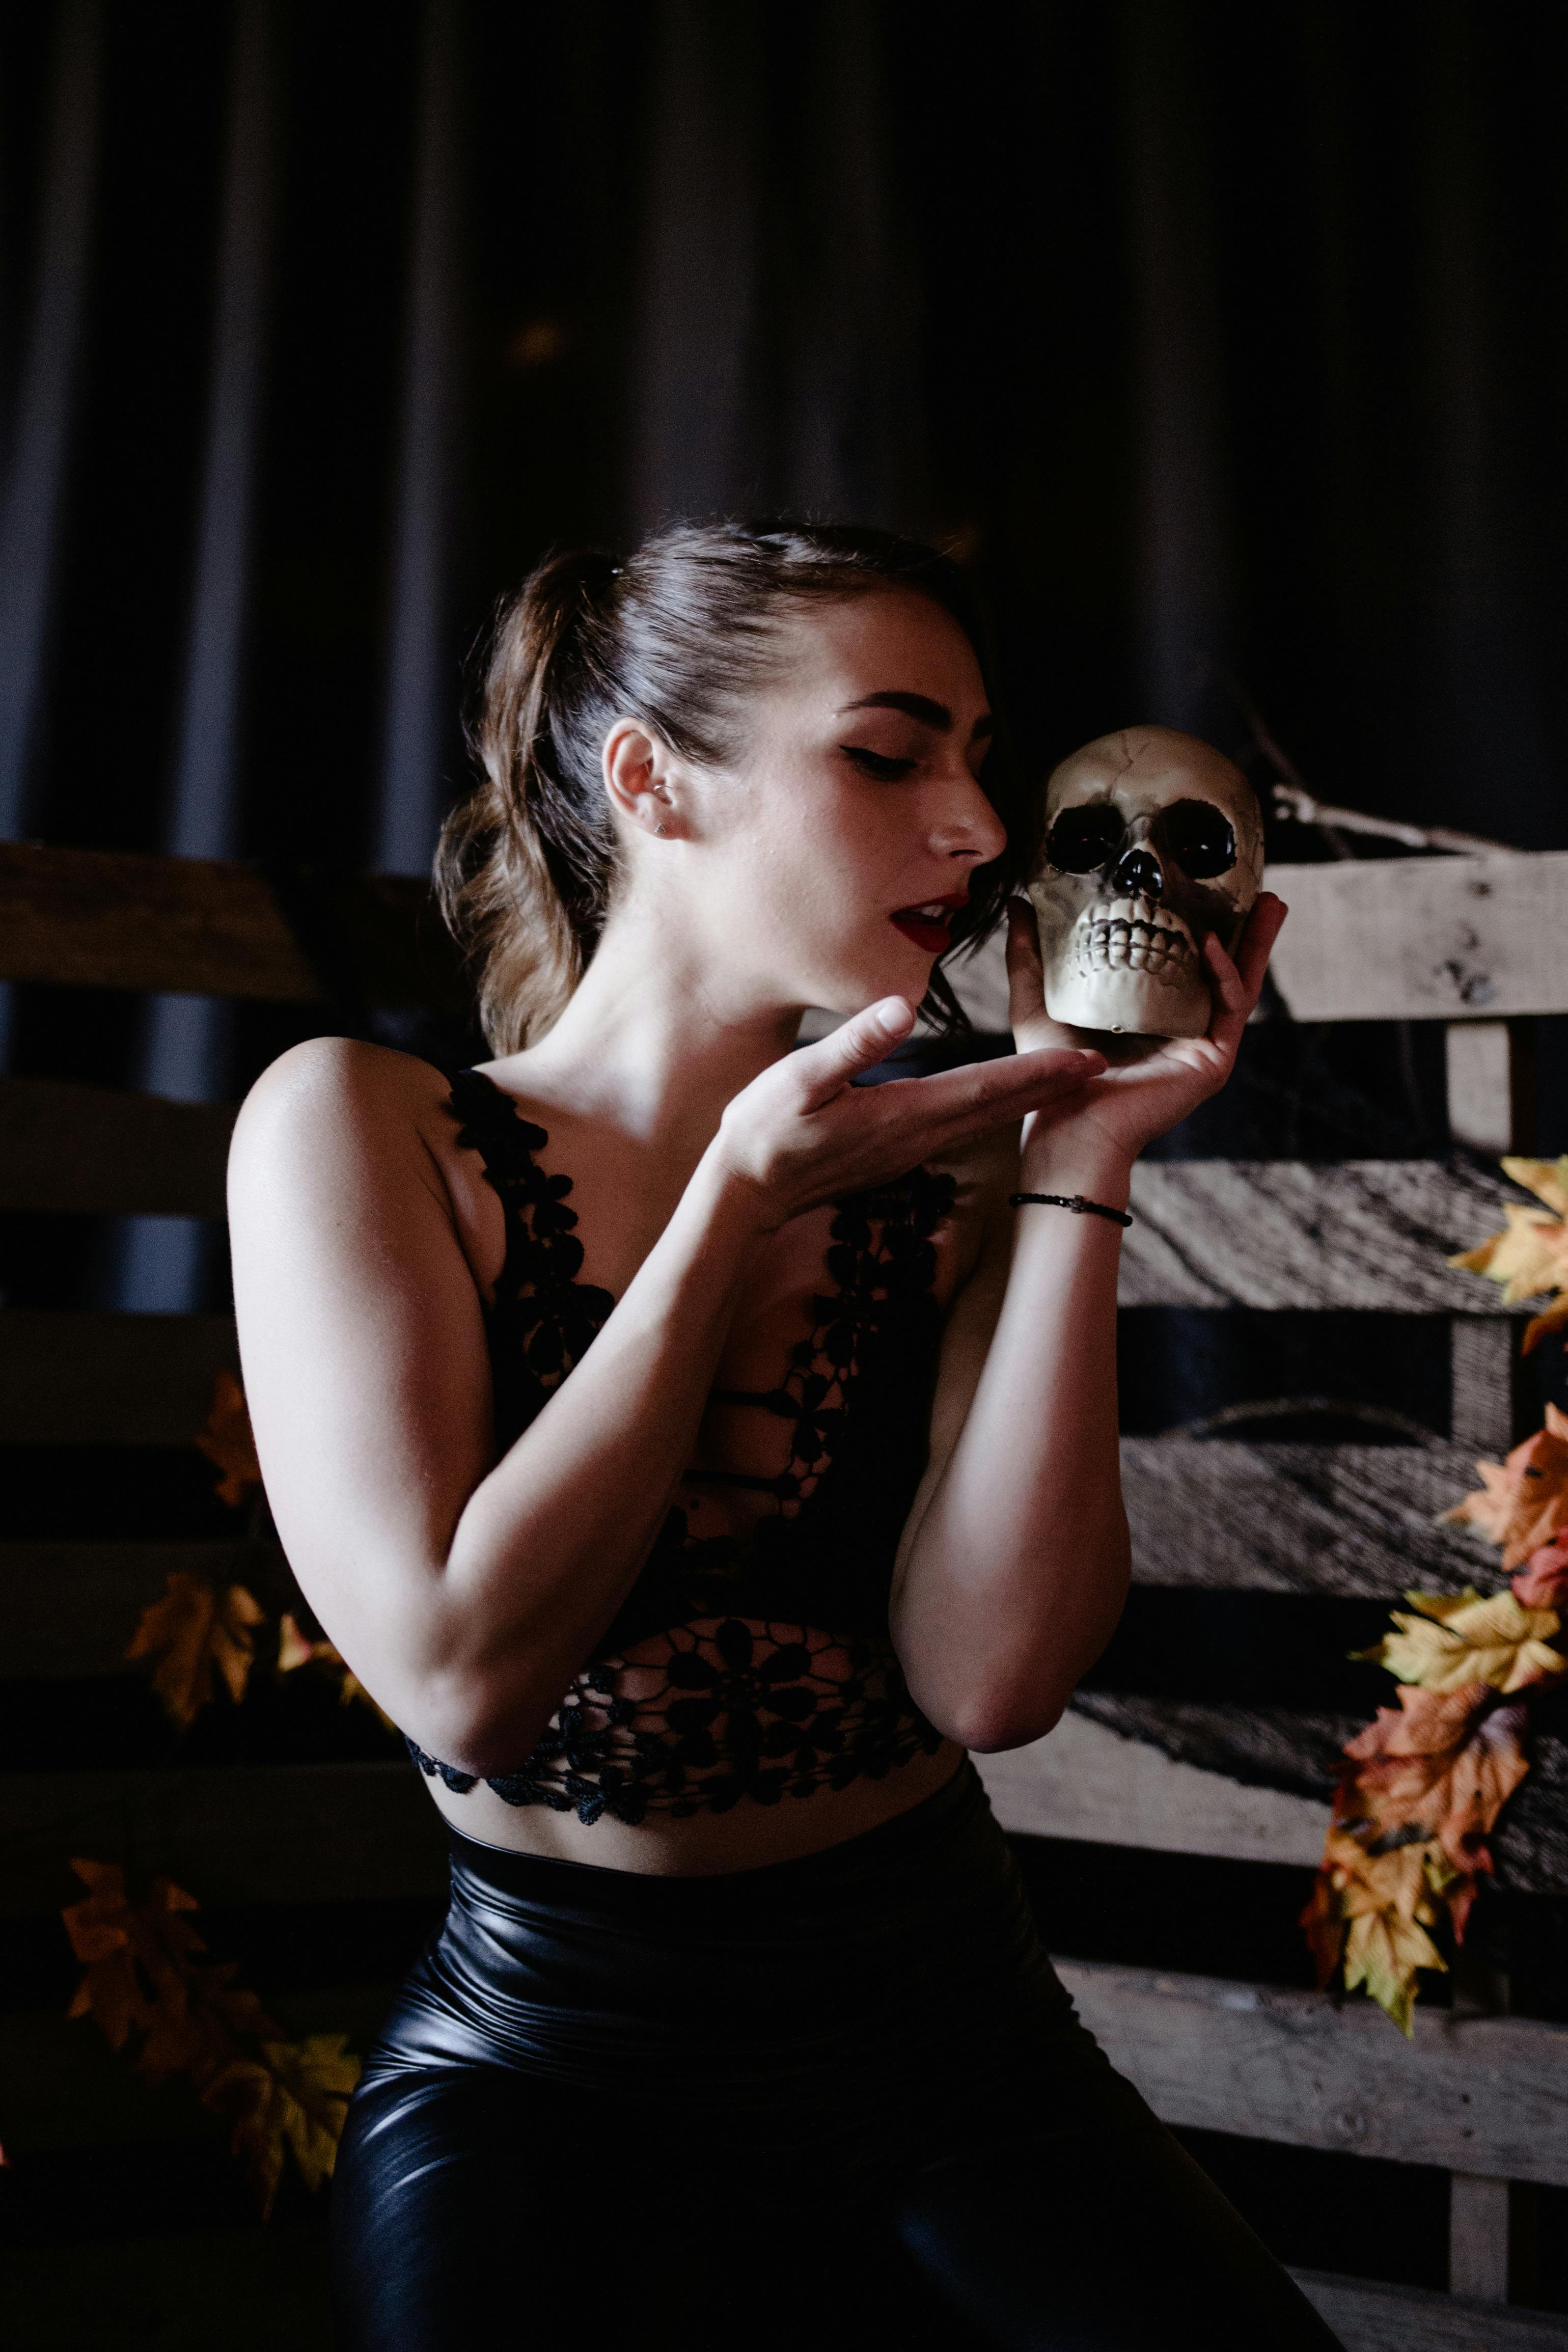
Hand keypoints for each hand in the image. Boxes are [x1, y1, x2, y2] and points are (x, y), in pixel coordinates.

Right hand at [713, 998, 1104, 1229]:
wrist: (747, 1193)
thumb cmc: (764, 1131)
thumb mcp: (800, 1079)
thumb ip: (853, 1044)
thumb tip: (902, 1008)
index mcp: (903, 1114)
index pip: (986, 1088)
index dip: (1040, 1071)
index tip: (1088, 1060)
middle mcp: (918, 1138)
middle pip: (999, 1107)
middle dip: (1052, 1086)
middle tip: (1104, 1069)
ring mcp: (909, 1152)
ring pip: (984, 1121)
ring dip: (1029, 1100)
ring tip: (1068, 1081)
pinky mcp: (897, 1155)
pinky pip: (961, 1129)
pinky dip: (994, 1111)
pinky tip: (1003, 1102)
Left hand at [1004, 892, 1288, 1176]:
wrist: (1068, 1124)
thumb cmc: (1050, 1073)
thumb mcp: (1038, 1001)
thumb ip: (1030, 954)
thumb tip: (1019, 903)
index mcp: (1149, 1012)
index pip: (1183, 960)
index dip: (1199, 923)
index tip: (1206, 884)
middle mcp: (1180, 1026)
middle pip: (1221, 968)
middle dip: (1245, 929)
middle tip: (1260, 889)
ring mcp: (1200, 1044)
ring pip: (1239, 984)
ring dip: (1257, 944)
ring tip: (1271, 903)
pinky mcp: (1211, 1061)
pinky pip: (1230, 1009)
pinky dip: (1226, 974)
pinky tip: (1214, 944)